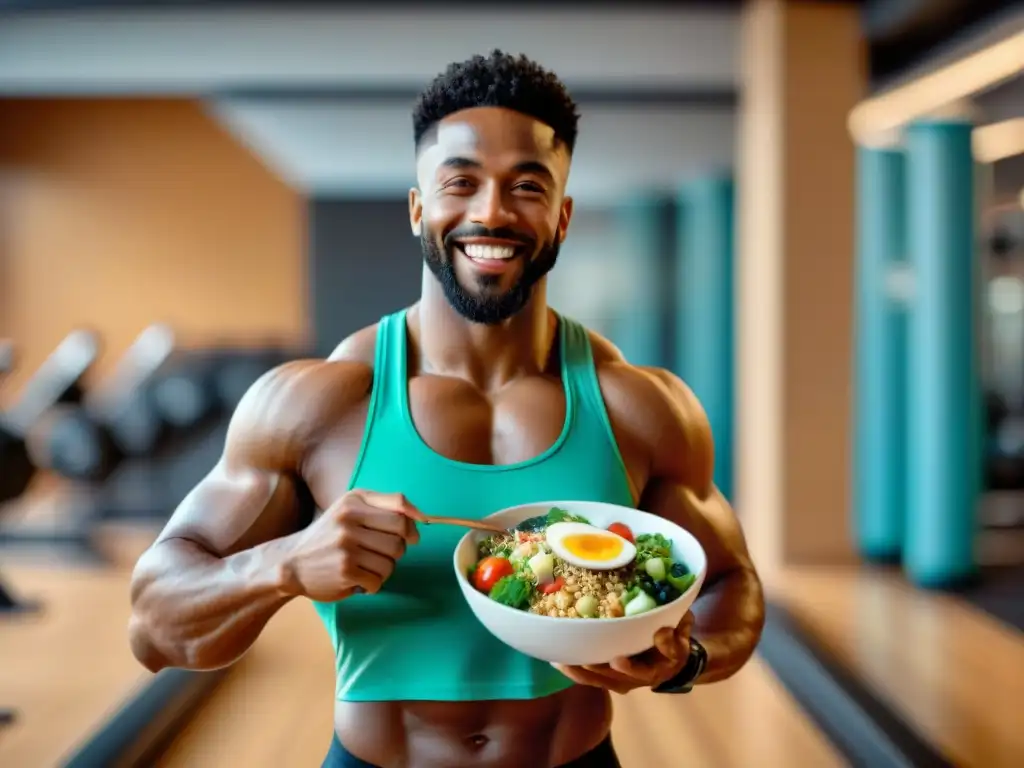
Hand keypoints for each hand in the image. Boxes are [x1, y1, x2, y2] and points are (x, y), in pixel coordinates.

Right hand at [284, 490, 419, 600]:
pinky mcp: (344, 570)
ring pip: (392, 562)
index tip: (412, 536)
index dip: (413, 522)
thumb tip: (421, 517)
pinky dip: (373, 584)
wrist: (291, 563)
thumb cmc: (329, 536)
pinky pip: (379, 580)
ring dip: (384, 570)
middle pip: (400, 537)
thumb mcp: (349, 508)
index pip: (399, 505)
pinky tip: (358, 579)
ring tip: (367, 567)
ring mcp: (346, 545)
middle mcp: (349, 520)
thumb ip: (383, 506)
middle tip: (382, 554)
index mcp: (353, 501)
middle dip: (398, 550)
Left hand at [553, 612, 694, 694]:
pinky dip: (573, 669)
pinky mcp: (606, 676)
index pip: (641, 672)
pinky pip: (587, 677)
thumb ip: (674, 636)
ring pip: (594, 680)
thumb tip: (660, 631)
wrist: (671, 658)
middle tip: (576, 655)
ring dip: (577, 669)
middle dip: (592, 666)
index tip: (618, 660)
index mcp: (655, 670)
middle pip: (610, 678)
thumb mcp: (683, 634)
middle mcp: (634, 680)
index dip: (629, 668)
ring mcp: (618, 680)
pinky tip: (557, 658)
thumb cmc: (676, 639)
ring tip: (558, 659)